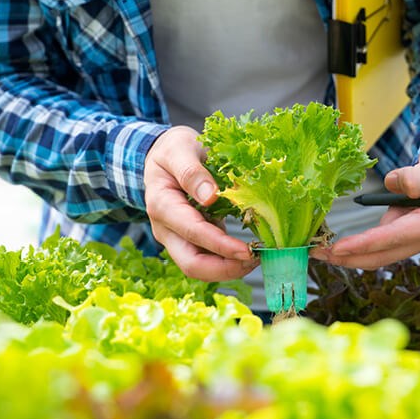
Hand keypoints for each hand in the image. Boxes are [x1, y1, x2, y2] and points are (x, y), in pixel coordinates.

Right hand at [144, 126, 257, 280]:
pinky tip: (249, 251)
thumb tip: (211, 196)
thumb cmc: (173, 149)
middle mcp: (166, 228)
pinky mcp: (190, 239)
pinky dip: (228, 259)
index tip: (248, 250)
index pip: (193, 232)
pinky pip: (208, 257)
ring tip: (256, 257)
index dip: (221, 245)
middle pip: (192, 264)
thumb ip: (192, 172)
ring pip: (200, 267)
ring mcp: (177, 237)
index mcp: (162, 205)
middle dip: (225, 269)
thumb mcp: (179, 149)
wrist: (162, 156)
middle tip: (255, 260)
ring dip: (228, 268)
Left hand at [313, 135, 419, 268]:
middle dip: (349, 258)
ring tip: (320, 252)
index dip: (364, 244)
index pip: (395, 237)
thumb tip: (396, 183)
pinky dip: (361, 247)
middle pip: (384, 255)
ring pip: (381, 253)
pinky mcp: (410, 232)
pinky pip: (382, 244)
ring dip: (351, 255)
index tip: (337, 248)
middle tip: (316, 255)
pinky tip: (339, 245)